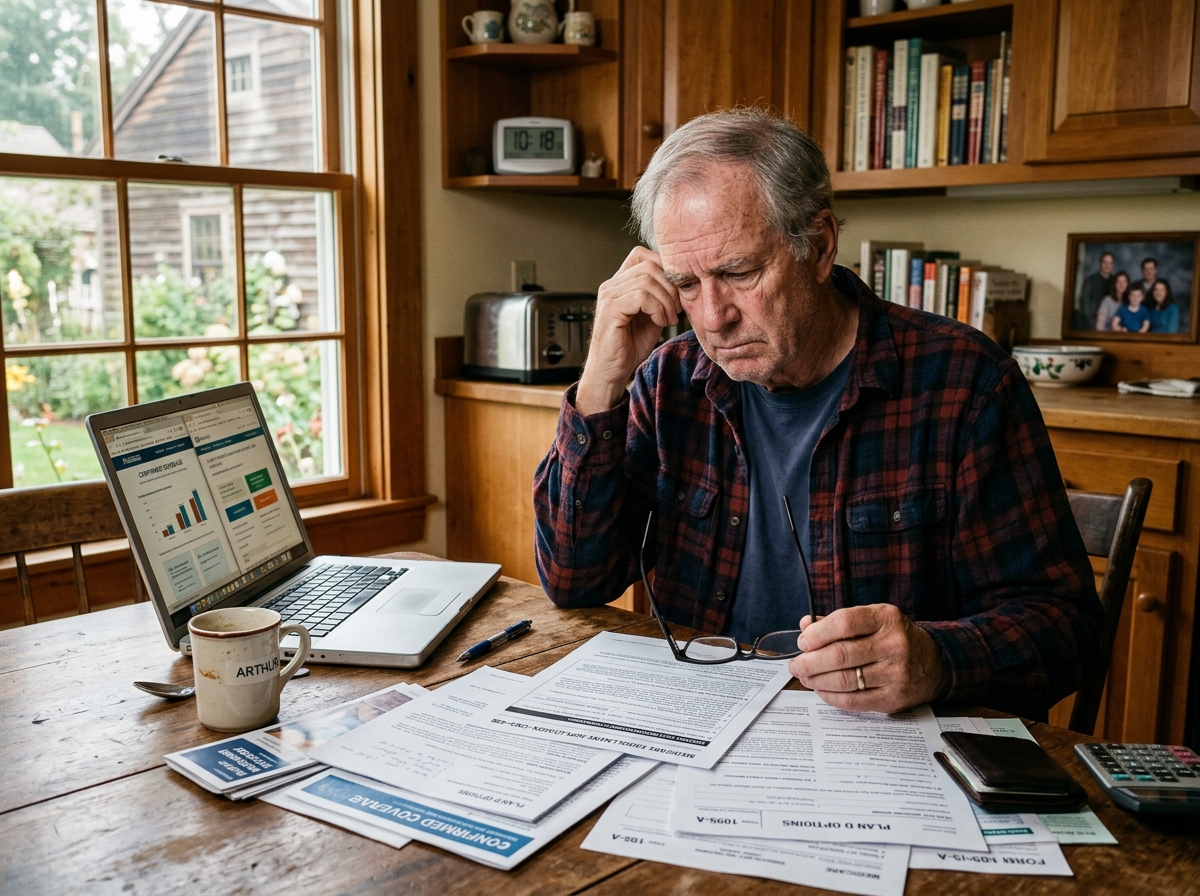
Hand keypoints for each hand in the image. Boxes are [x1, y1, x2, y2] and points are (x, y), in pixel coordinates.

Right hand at [575, 247, 680, 414]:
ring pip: (647, 279)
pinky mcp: (610, 310)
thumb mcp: (652, 315)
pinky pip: (641, 296)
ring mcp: (609, 296)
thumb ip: (661, 296)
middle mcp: (611, 285)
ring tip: (669, 319)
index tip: (675, 293)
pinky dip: (657, 309)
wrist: (612, 371)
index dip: (664, 268)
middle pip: (649, 265)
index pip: (642, 254)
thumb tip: (682, 282)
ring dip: (666, 300)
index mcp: (619, 283)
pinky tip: (659, 322)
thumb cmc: (630, 346)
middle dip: (670, 287)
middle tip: (677, 310)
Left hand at [787, 604, 949, 713]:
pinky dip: (831, 697)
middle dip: (810, 661)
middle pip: (840, 654)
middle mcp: (894, 644)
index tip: (803, 642)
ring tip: (805, 677)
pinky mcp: (894, 698)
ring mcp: (896, 673)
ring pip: (844, 680)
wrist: (934, 663)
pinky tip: (821, 690)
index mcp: (885, 618)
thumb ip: (838, 621)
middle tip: (795, 665)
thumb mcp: (873, 619)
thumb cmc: (894, 637)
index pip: (844, 623)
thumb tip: (805, 626)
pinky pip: (854, 701)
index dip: (817, 633)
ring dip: (816, 680)